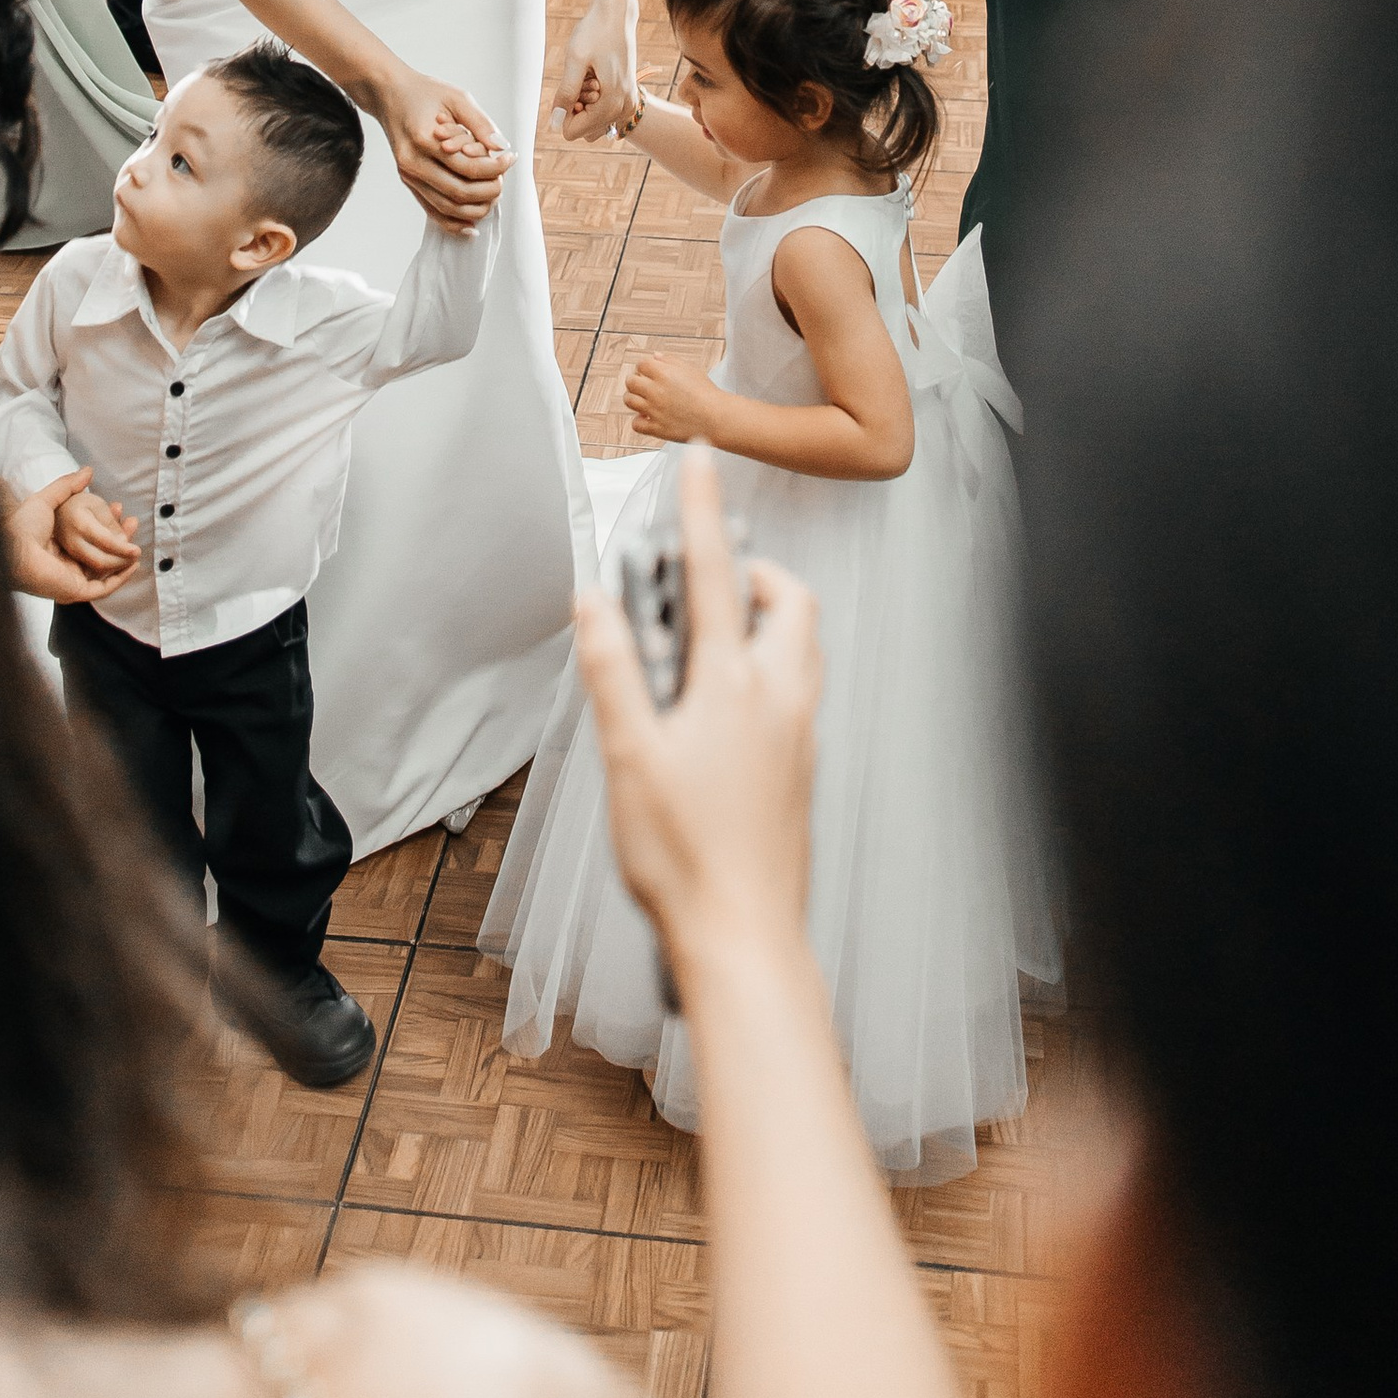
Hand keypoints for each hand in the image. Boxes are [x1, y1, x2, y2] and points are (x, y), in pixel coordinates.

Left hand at [5, 467, 136, 603]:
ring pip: (104, 571)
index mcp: (58, 547)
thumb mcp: (48, 499)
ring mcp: (70, 580)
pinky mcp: (74, 591)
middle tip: (132, 522)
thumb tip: (88, 471)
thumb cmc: (21, 525)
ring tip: (136, 538)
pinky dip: (119, 578)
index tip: (118, 509)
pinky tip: (132, 564)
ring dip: (123, 556)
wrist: (10, 546)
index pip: (89, 538)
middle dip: (119, 538)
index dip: (106, 524)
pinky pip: (103, 588)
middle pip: (100, 554)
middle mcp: (65, 565)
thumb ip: (68, 486)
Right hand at [377, 66, 510, 227]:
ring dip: (476, 208)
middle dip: (489, 190)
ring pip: (447, 207)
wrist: (390, 96)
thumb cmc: (425, 93)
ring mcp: (408, 175)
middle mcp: (413, 162)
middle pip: (459, 192)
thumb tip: (501, 148)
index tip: (510, 158)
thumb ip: (481, 123)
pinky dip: (454, 223)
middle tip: (503, 177)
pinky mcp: (408, 183)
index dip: (495, 168)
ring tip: (494, 194)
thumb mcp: (457, 97)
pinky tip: (472, 225)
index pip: (467, 167)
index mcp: (424, 138)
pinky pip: (432, 211)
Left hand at [551, 0, 638, 141]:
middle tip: (582, 78)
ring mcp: (629, 102)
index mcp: (612, 103)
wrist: (617, 14)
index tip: (569, 86)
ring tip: (590, 77)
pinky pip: (604, 112)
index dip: (562, 112)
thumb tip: (554, 124)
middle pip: (585, 129)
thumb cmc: (594, 33)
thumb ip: (565, 94)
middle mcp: (625, 108)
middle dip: (576, 108)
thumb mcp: (575, 61)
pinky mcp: (629, 95)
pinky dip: (595, 98)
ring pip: (594, 122)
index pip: (574, 131)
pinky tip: (596, 77)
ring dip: (586, 104)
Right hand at [572, 447, 817, 979]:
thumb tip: (597, 604)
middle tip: (704, 581)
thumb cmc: (686, 858)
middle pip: (787, 603)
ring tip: (706, 643)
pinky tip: (719, 711)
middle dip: (752, 573)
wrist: (745, 936)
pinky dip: (765, 670)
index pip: (717, 573)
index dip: (703, 511)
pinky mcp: (800, 769)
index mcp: (733, 685)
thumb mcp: (628, 757)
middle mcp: (779, 699)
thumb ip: (614, 671)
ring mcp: (797, 735)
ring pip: (798, 647)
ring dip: (763, 621)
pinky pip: (795, 691)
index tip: (700, 462)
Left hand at [623, 350, 717, 444]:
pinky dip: (639, 421)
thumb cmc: (707, 393)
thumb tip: (654, 357)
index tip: (648, 372)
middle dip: (636, 382)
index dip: (644, 367)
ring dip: (634, 399)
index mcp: (664, 373)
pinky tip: (648, 417)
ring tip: (644, 401)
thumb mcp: (690, 369)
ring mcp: (654, 410)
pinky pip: (636, 424)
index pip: (640, 364)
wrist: (717, 418)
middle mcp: (656, 391)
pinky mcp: (657, 428)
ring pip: (629, 401)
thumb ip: (670, 360)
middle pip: (630, 382)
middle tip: (643, 386)